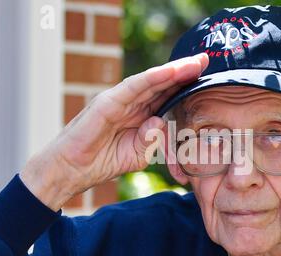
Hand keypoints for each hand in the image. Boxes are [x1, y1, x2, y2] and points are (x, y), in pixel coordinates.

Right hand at [20, 53, 208, 210]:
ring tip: (195, 63)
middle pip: (162, 84)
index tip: (208, 78)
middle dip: (185, 72)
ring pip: (151, 81)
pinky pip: (133, 88)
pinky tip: (170, 72)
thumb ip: (152, 140)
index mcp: (140, 114)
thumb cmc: (104, 161)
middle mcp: (132, 103)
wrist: (73, 170)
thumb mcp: (138, 155)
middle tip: (206, 60)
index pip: (166, 96)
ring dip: (173, 71)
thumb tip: (161, 121)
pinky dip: (152, 78)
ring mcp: (120, 100)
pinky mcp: (107, 102)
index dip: (186, 86)